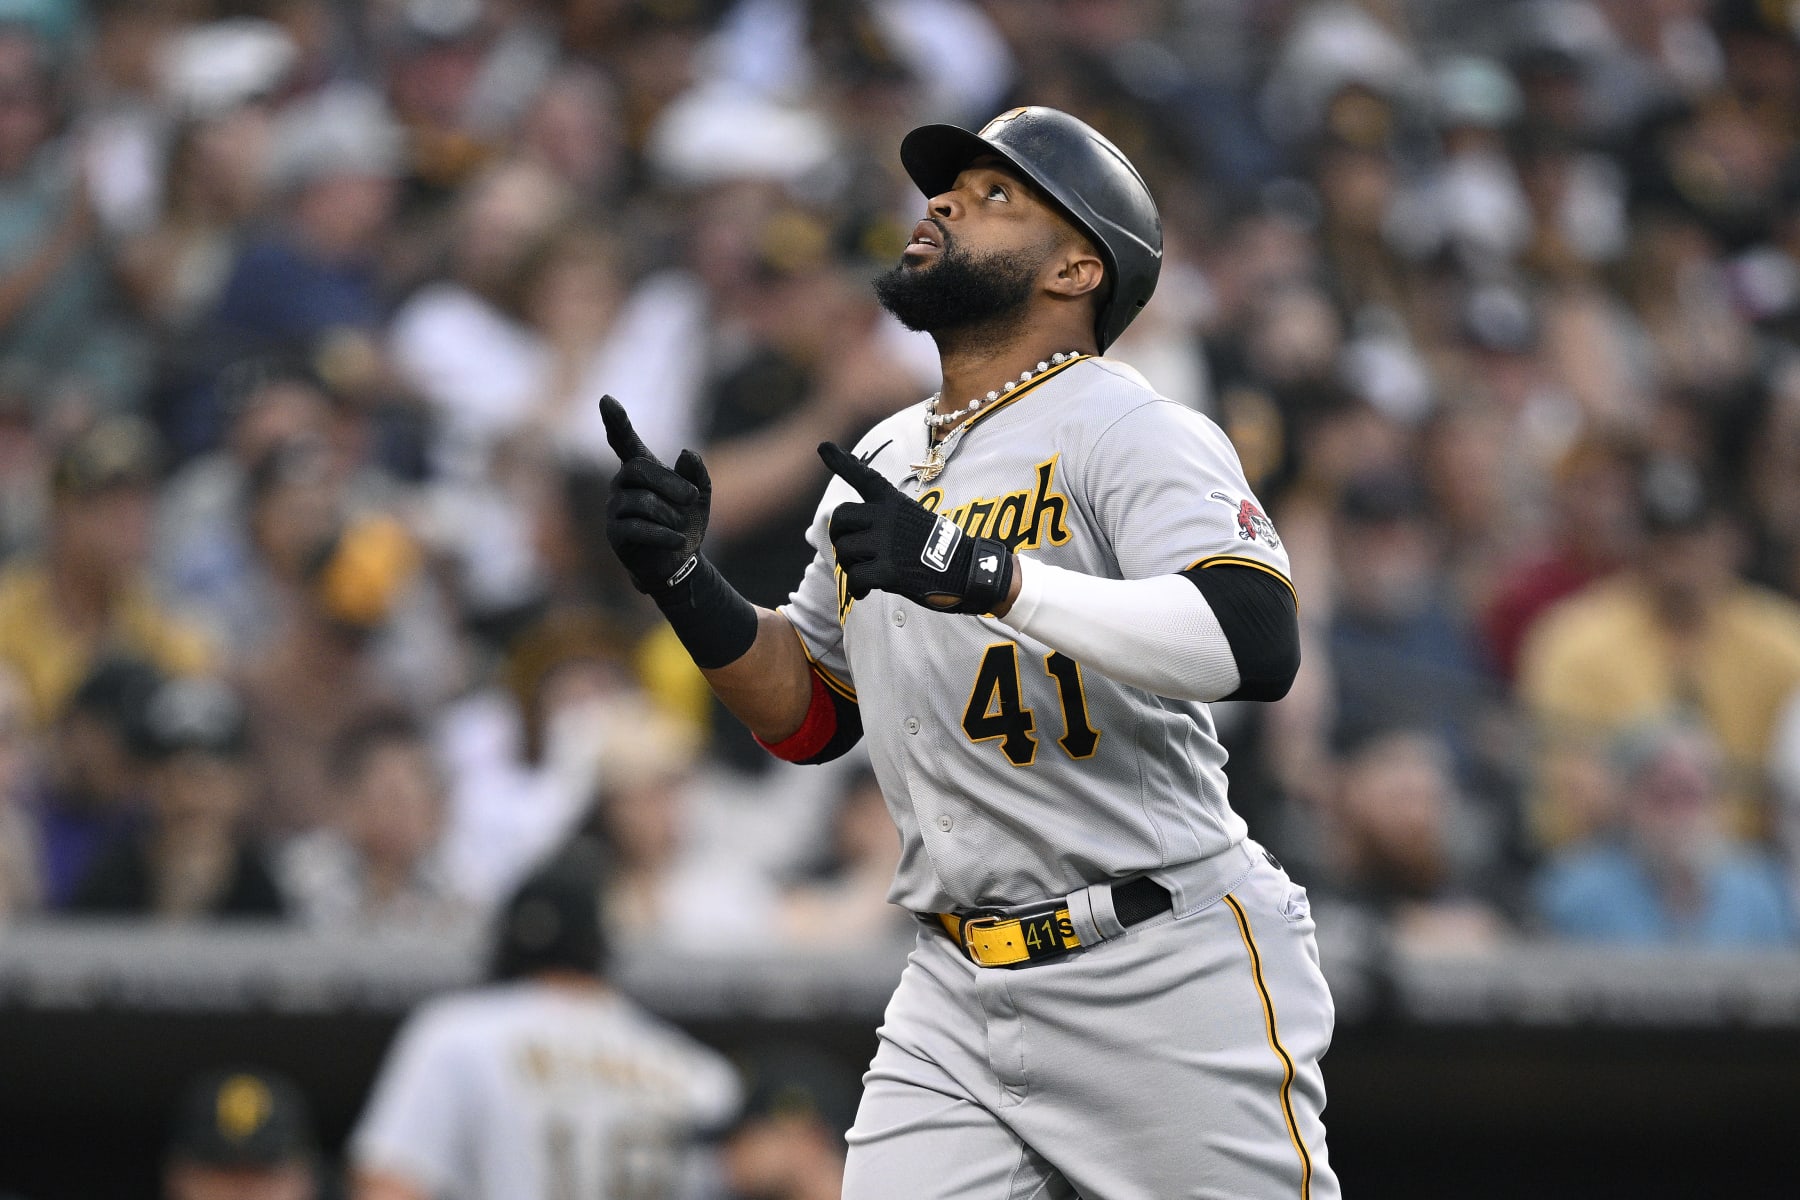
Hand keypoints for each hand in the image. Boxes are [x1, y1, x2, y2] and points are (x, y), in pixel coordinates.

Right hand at [601, 395, 710, 592]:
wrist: (678, 563)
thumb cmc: (684, 524)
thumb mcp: (699, 497)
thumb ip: (697, 474)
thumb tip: (686, 453)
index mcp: (640, 470)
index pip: (623, 441)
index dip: (616, 422)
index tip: (606, 400)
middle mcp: (621, 485)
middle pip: (638, 469)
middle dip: (669, 483)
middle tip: (691, 498)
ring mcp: (615, 509)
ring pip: (642, 502)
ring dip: (670, 515)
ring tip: (680, 527)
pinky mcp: (615, 535)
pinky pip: (637, 528)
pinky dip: (663, 535)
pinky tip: (677, 541)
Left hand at [818, 441, 1012, 613]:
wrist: (968, 570)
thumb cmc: (939, 549)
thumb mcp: (913, 519)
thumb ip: (884, 520)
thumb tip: (850, 538)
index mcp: (893, 501)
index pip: (863, 476)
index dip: (841, 461)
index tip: (823, 447)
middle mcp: (887, 516)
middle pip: (840, 517)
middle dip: (839, 535)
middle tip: (851, 551)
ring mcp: (887, 542)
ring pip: (844, 550)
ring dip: (849, 565)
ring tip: (865, 573)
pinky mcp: (888, 570)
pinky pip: (855, 578)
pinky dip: (857, 589)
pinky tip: (865, 592)